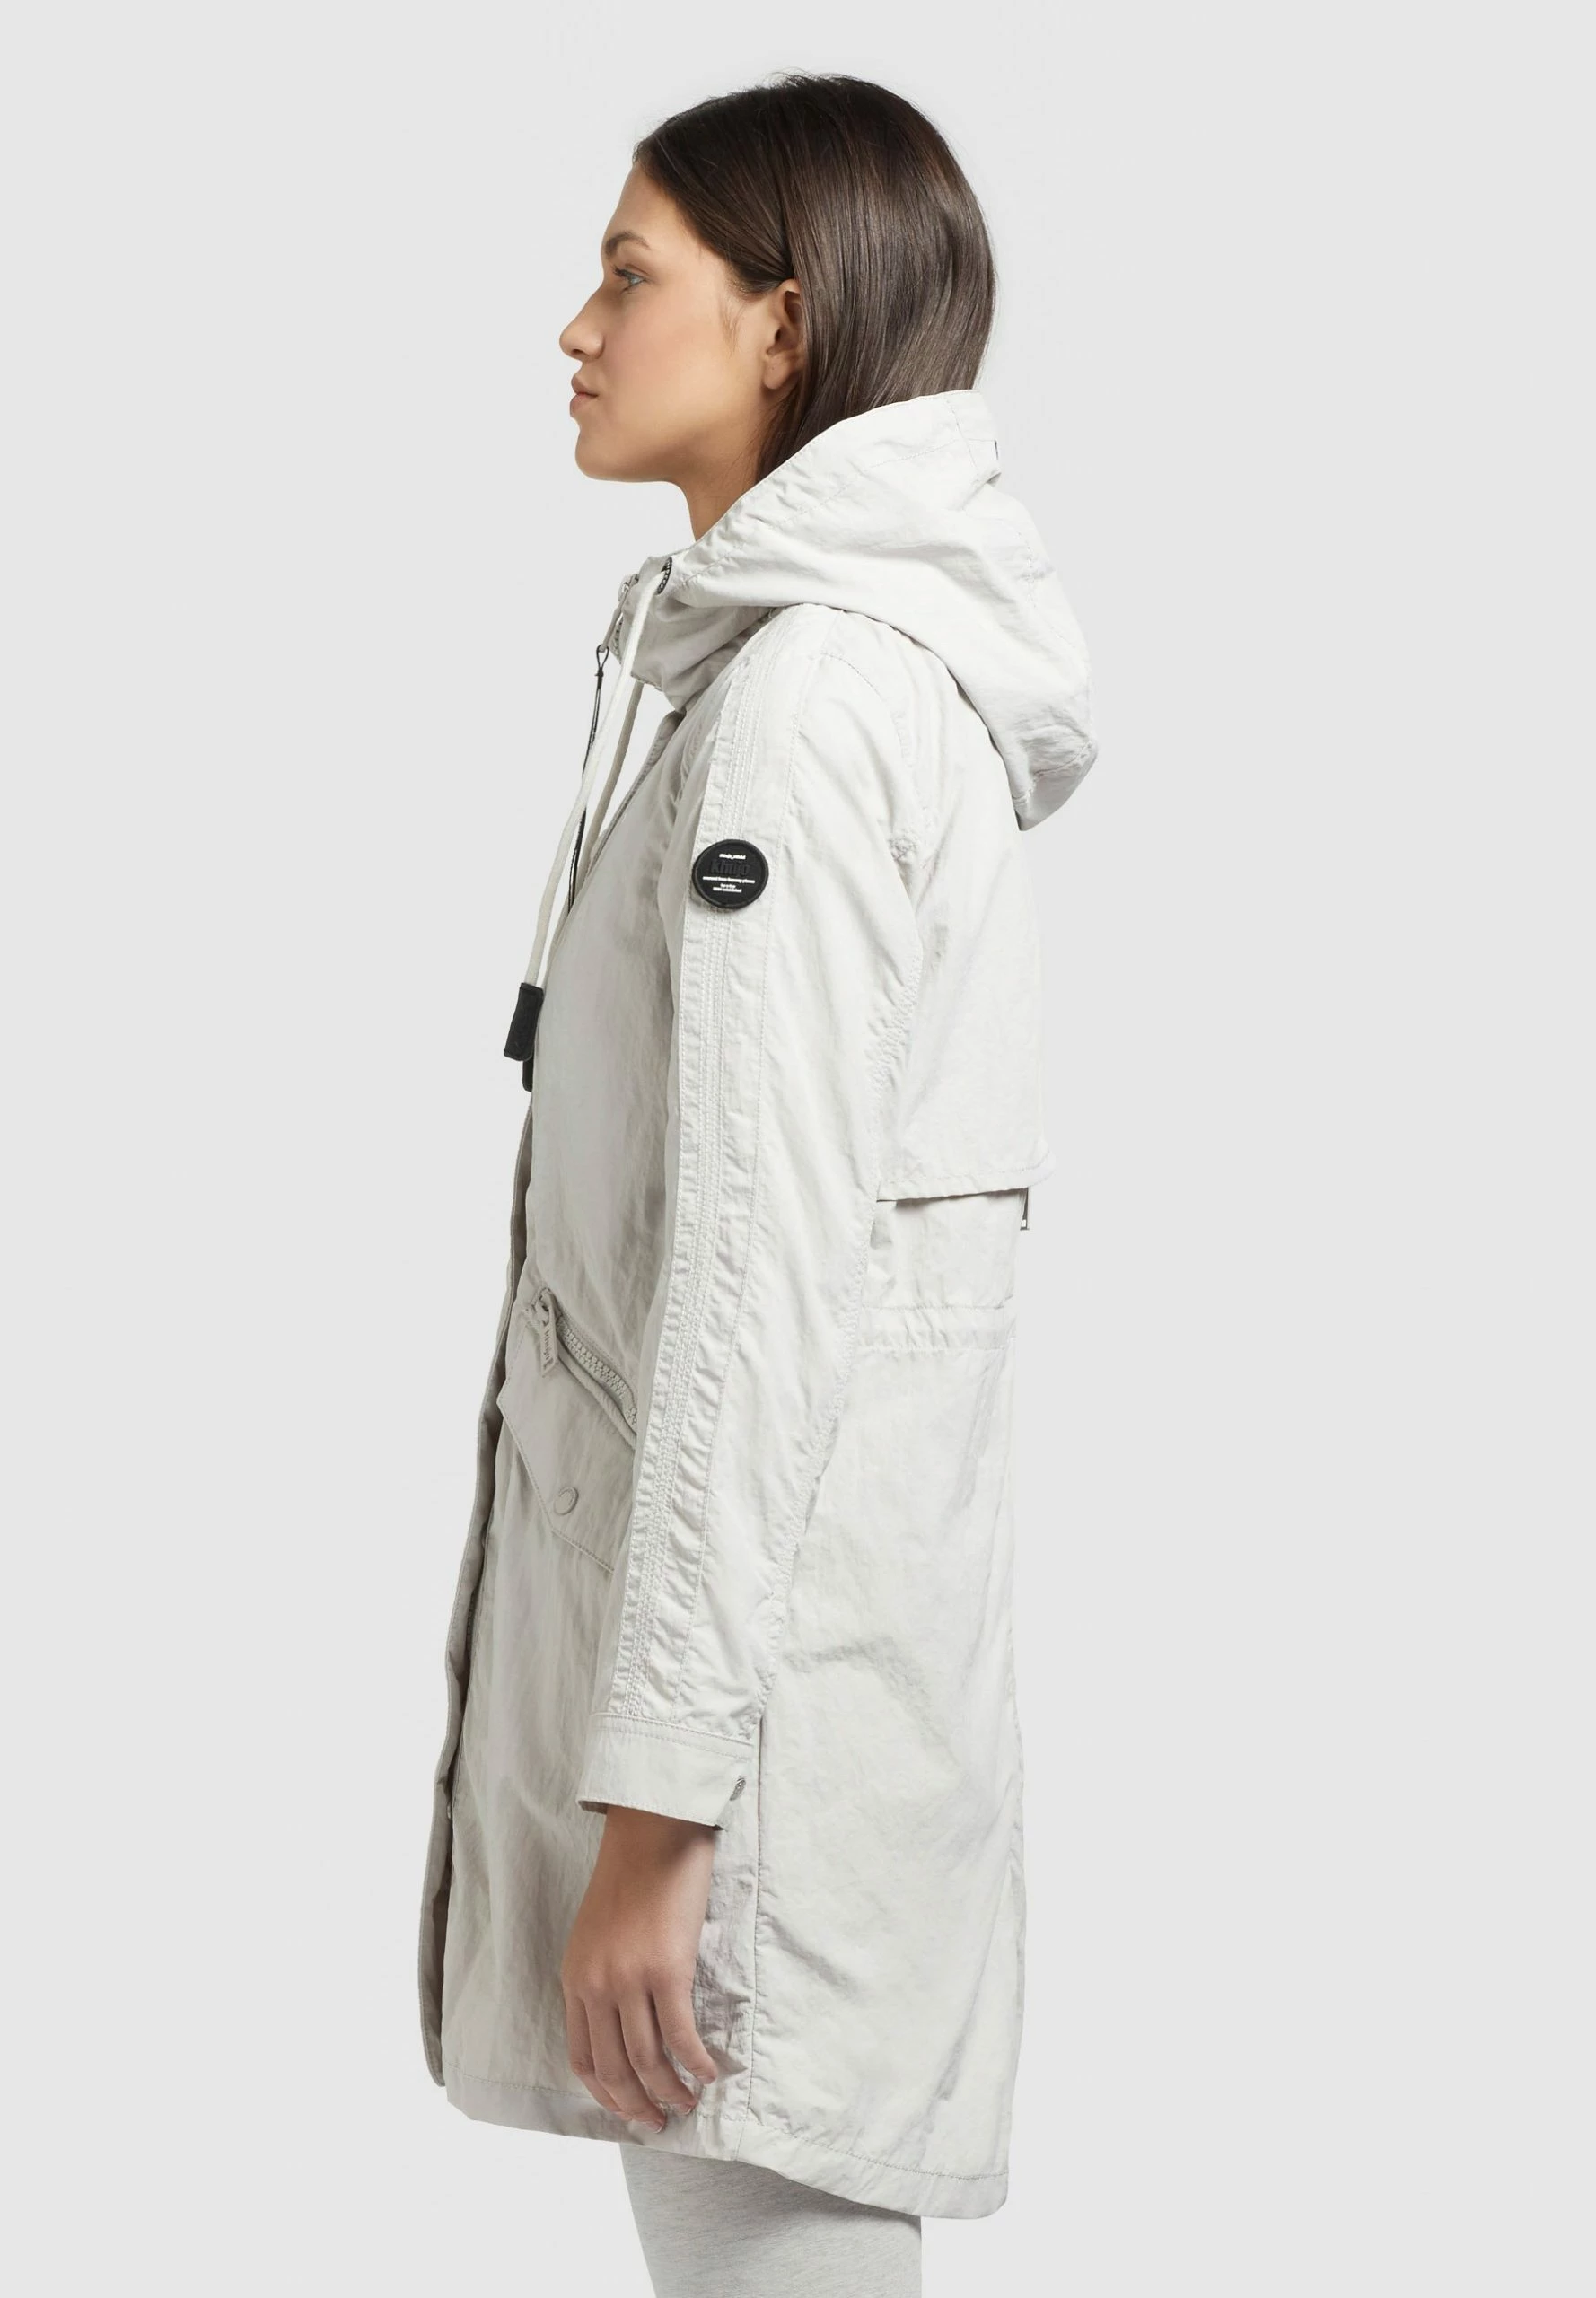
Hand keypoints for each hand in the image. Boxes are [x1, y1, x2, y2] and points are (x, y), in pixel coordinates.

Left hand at [561, 1805, 719, 2129]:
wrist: (652, 1829)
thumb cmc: (631, 1875)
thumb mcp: (596, 1932)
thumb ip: (601, 1977)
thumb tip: (623, 2022)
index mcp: (575, 1977)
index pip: (582, 2057)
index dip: (606, 2093)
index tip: (628, 2109)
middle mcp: (596, 1984)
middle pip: (613, 2068)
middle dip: (637, 2104)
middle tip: (661, 2121)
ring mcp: (629, 1978)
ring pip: (647, 2058)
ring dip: (670, 2090)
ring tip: (689, 2102)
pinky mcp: (666, 1968)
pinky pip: (680, 2034)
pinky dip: (696, 2062)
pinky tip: (711, 2072)